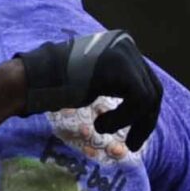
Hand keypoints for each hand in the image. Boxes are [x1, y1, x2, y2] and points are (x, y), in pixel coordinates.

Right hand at [15, 30, 163, 150]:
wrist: (35, 79)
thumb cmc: (59, 84)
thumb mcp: (97, 80)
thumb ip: (119, 84)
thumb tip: (144, 105)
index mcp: (123, 45)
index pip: (147, 82)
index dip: (145, 114)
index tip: (134, 137)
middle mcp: (127, 44)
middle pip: (153, 90)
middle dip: (145, 122)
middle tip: (133, 145)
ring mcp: (124, 54)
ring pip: (148, 98)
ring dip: (129, 122)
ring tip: (103, 130)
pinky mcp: (119, 67)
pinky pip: (138, 100)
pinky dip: (122, 119)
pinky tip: (100, 125)